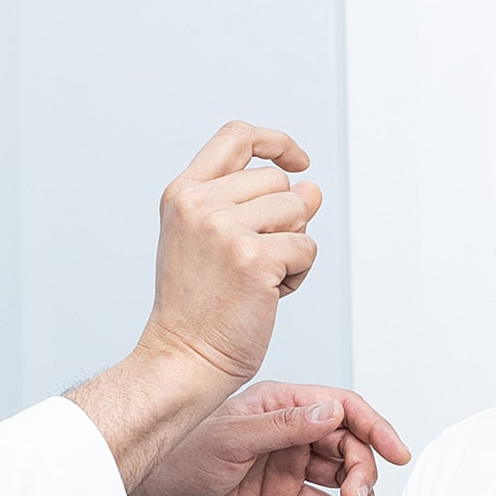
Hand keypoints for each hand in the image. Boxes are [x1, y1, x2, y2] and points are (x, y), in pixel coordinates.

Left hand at [129, 381, 410, 495]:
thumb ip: (284, 427)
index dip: (374, 427)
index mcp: (279, 405)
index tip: (398, 452)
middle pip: (348, 446)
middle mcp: (288, 432)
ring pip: (340, 480)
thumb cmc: (178, 458)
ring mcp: (285, 466)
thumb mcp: (232, 439)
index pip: (341, 408)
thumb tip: (331, 411)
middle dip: (362, 473)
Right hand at [138, 122, 321, 388]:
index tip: (297, 161)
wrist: (184, 359)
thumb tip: (312, 188)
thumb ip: (257, 206)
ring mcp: (225, 229)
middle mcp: (199, 204)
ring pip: (297, 211)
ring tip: (261, 278)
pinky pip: (306, 247)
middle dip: (285, 218)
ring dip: (293, 246)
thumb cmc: (198, 307)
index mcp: (182, 194)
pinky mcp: (254, 258)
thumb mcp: (215, 241)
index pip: (236, 136)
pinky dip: (298, 274)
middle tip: (258, 257)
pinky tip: (269, 295)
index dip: (275, 142)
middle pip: (277, 181)